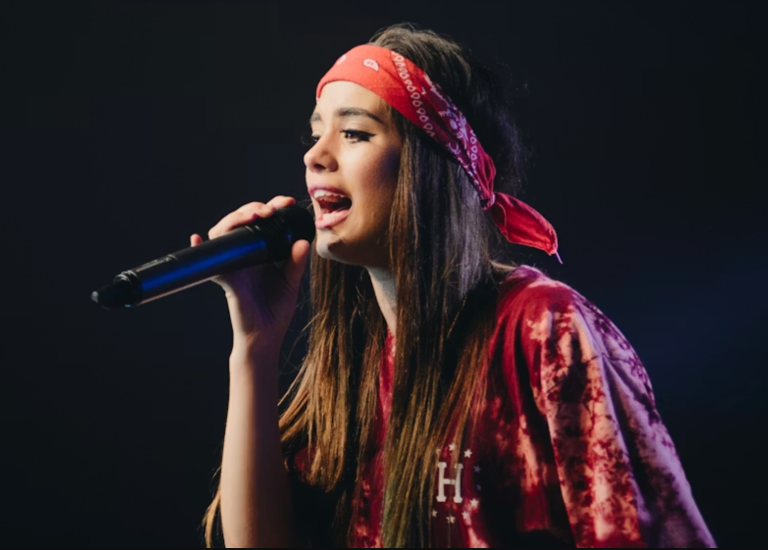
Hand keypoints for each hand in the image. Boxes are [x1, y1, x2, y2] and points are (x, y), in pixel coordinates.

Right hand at [190, 196, 311, 352]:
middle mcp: (245, 254)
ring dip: (235, 220)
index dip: (271, 207)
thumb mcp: (291, 282)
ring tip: (252, 215)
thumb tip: (303, 242)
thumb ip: (296, 262)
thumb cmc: (276, 310)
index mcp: (262, 251)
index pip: (263, 222)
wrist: (265, 336)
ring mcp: (233, 264)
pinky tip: (197, 238)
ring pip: (224, 233)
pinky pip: (211, 262)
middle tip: (270, 209)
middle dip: (253, 208)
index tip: (285, 202)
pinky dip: (200, 249)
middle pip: (241, 221)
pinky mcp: (226, 278)